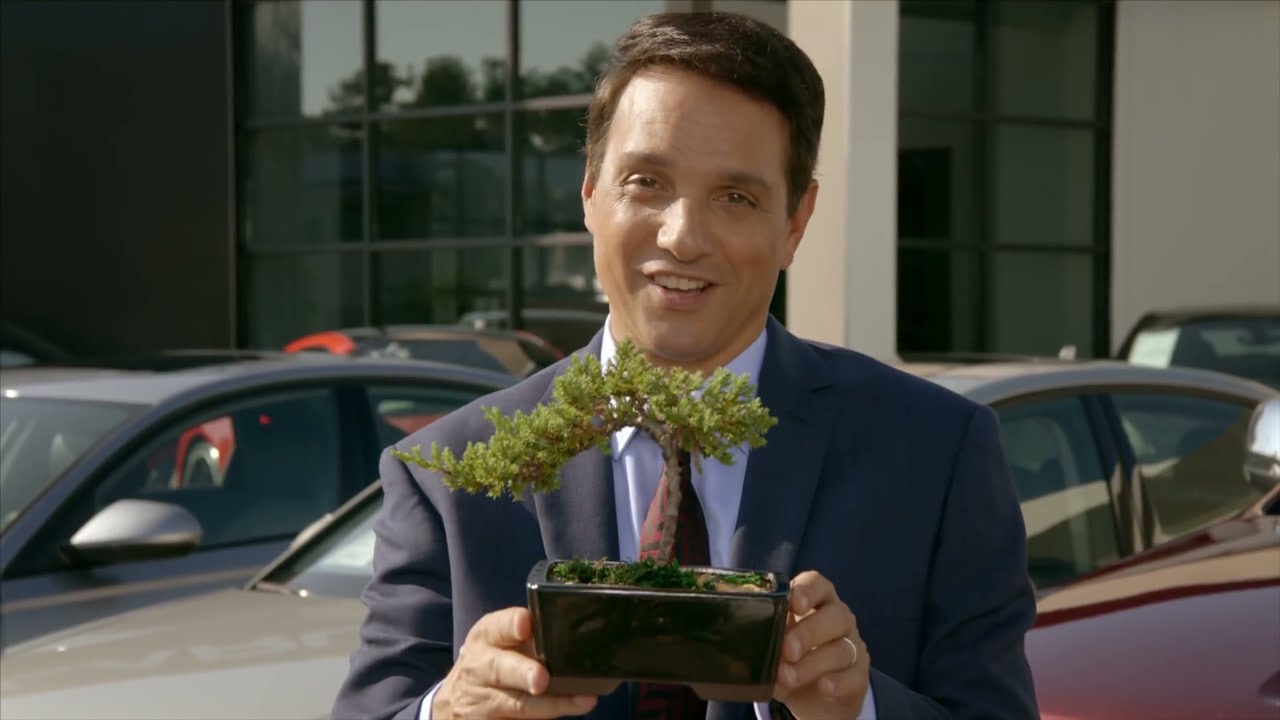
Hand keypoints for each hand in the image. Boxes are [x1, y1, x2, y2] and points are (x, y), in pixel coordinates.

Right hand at [433, 607, 597, 718]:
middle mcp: (480, 666)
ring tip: (579, 702)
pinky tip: (564, 715)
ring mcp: (479, 699)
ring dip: (547, 705)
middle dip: (522, 672)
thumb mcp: (502, 643)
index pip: (498, 626)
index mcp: (486, 637)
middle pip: (500, 668)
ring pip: (515, 704)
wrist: (456, 700)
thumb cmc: (494, 662)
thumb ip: (532, 637)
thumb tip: (579, 636)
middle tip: (541, 678)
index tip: (526, 623)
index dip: (511, 624)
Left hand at [772, 571, 869, 719]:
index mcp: (816, 601)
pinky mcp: (860, 675)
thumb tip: (746, 647)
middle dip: (809, 633)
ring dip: (813, 664)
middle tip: (787, 650)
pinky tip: (822, 687)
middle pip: (835, 615)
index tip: (793, 604)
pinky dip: (838, 682)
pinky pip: (854, 675)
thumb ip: (767, 639)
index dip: (807, 591)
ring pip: (842, 648)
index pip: (817, 584)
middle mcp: (838, 619)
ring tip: (788, 678)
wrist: (814, 695)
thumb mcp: (776, 645)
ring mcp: (853, 646)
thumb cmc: (790, 657)